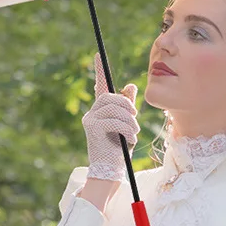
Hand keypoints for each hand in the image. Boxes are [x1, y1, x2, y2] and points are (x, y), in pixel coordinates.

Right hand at [82, 52, 138, 181]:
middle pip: (111, 97)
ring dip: (129, 121)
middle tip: (134, 118)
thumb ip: (127, 107)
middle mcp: (91, 113)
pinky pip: (115, 121)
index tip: (98, 55)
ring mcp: (90, 120)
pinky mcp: (92, 128)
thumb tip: (130, 85)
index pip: (99, 87)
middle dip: (127, 106)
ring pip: (115, 109)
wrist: (109, 170)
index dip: (98, 71)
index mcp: (99, 111)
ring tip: (133, 133)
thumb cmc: (119, 149)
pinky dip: (127, 130)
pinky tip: (129, 139)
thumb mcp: (126, 125)